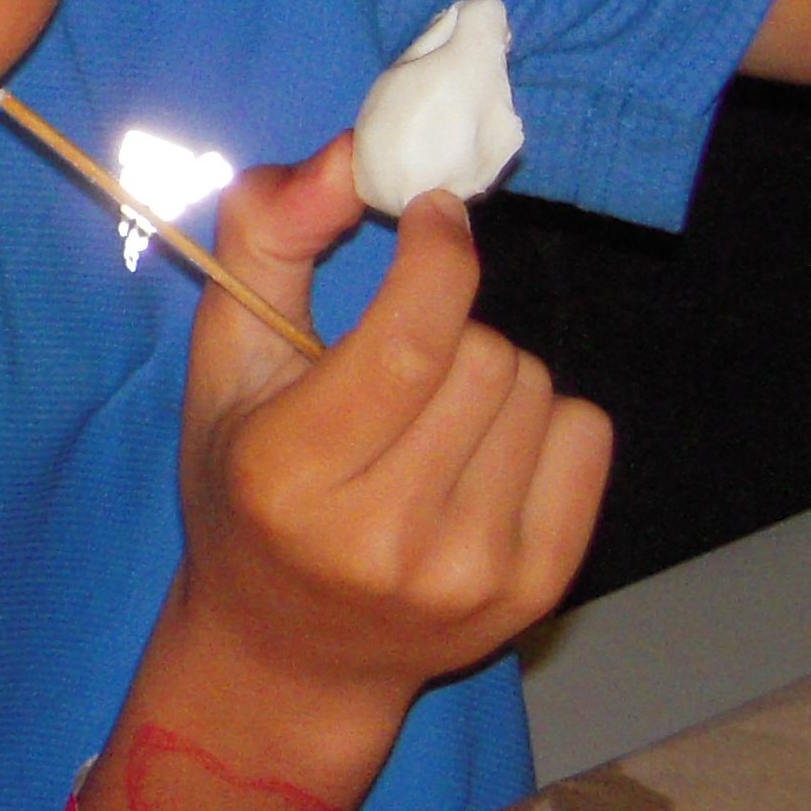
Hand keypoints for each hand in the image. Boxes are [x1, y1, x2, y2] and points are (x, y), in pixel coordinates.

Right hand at [171, 142, 609, 742]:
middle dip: (451, 325)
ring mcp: (467, 573)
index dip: (443, 255)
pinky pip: (586, 438)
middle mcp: (381, 536)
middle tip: (404, 359)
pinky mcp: (532, 593)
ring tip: (435, 416)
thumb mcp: (224, 362)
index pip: (414, 338)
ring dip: (494, 376)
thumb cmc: (246, 491)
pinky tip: (485, 454)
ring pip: (536, 389)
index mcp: (289, 473)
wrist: (288, 655)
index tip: (436, 217)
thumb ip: (266, 236)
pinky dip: (544, 423)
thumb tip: (349, 154)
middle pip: (485, 355)